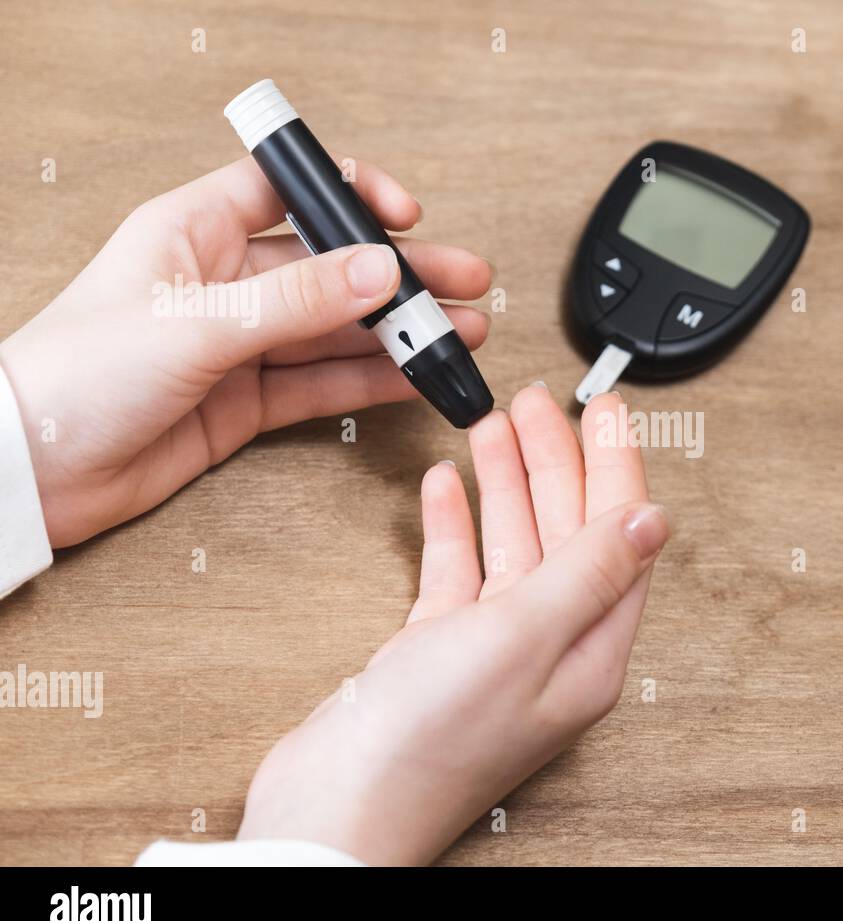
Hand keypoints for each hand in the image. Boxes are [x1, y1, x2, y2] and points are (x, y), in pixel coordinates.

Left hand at [0, 158, 489, 547]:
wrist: (32, 472)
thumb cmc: (76, 375)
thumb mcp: (197, 323)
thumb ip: (296, 298)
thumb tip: (377, 268)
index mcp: (196, 231)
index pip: (289, 188)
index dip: (351, 193)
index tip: (406, 214)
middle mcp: (223, 282)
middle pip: (331, 265)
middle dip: (401, 273)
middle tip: (463, 282)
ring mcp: (239, 343)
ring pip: (336, 329)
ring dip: (397, 332)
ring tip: (459, 336)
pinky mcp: (246, 401)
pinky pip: (323, 383)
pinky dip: (371, 381)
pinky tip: (415, 377)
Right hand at [236, 388, 669, 864]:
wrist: (333, 807)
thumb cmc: (428, 743)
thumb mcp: (523, 637)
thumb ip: (589, 572)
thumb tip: (654, 519)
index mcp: (588, 649)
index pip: (618, 536)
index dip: (615, 465)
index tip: (607, 407)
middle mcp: (548, 647)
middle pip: (566, 531)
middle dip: (556, 460)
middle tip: (540, 401)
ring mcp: (492, 649)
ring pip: (512, 544)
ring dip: (505, 482)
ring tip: (494, 423)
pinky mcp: (437, 650)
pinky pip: (459, 572)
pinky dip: (454, 525)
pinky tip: (446, 486)